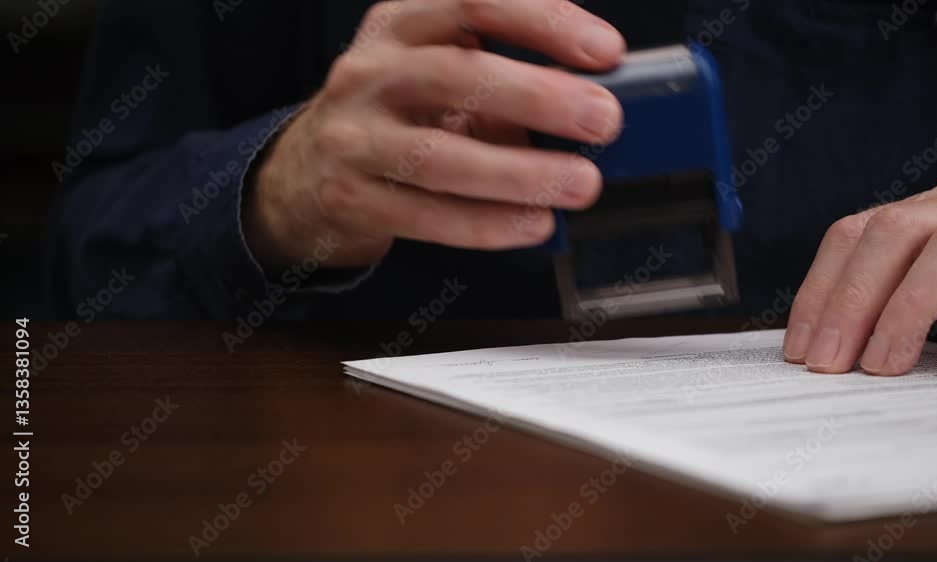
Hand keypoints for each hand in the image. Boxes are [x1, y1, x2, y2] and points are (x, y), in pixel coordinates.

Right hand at [245, 0, 625, 268]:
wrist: (306, 173)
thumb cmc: (395, 114)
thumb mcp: (437, 72)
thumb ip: (505, 78)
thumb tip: (588, 106)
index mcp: (400, 24)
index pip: (473, 1)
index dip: (543, 21)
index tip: (606, 51)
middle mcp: (370, 72)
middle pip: (457, 75)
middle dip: (539, 96)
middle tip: (603, 120)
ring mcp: (354, 138)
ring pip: (441, 157)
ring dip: (521, 173)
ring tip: (579, 184)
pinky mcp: (352, 198)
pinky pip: (427, 216)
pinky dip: (488, 224)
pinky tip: (534, 223)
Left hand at [783, 181, 936, 377]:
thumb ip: (902, 286)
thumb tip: (835, 343)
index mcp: (931, 211)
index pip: (854, 233)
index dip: (818, 288)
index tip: (799, 347)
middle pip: (891, 234)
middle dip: (849, 302)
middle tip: (828, 365)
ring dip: (907, 311)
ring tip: (883, 366)